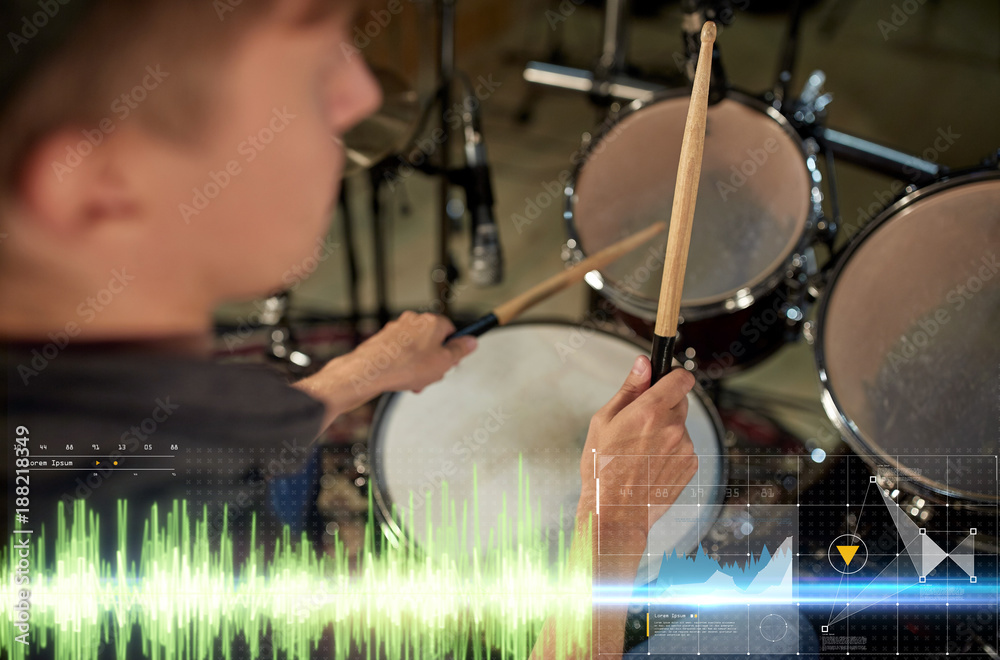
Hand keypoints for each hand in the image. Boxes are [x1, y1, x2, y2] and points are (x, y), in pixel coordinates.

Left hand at [354, 311, 476, 392]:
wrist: (371, 371)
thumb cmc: (405, 365)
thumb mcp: (444, 362)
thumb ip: (460, 350)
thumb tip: (471, 341)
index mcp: (432, 322)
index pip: (451, 330)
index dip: (453, 349)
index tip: (452, 360)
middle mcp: (414, 321)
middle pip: (433, 340)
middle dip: (434, 360)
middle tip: (432, 374)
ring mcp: (397, 329)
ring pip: (416, 348)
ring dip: (419, 365)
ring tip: (415, 380)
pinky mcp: (384, 339)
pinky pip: (401, 352)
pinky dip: (404, 364)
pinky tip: (401, 378)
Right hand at [578, 355, 697, 545]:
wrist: (615, 512)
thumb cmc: (602, 467)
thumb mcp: (604, 421)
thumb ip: (629, 389)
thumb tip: (643, 364)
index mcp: (650, 410)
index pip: (681, 378)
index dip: (673, 375)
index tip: (665, 379)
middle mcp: (673, 427)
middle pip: (680, 400)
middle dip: (664, 405)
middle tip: (640, 423)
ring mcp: (685, 448)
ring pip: (680, 426)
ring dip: (666, 430)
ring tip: (640, 451)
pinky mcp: (690, 465)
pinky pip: (683, 447)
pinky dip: (671, 451)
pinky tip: (649, 464)